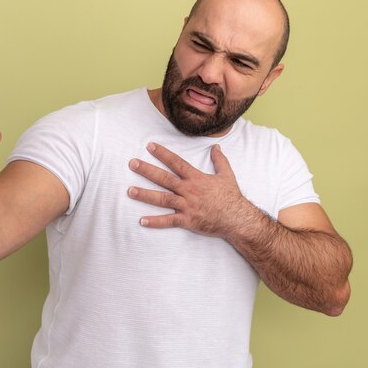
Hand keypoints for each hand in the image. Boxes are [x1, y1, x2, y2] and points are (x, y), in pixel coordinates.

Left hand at [127, 142, 246, 237]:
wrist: (237, 219)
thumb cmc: (231, 197)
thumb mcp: (227, 175)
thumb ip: (220, 160)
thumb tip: (216, 147)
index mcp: (196, 178)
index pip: (176, 163)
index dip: (163, 154)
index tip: (150, 146)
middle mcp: (188, 190)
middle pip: (164, 178)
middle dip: (147, 170)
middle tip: (132, 163)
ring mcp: (187, 206)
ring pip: (162, 199)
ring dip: (145, 195)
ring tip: (130, 191)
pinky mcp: (187, 220)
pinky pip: (169, 221)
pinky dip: (155, 222)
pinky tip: (141, 221)